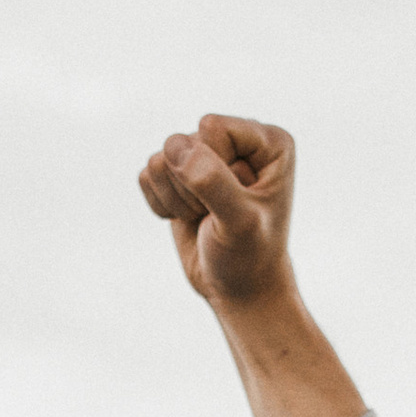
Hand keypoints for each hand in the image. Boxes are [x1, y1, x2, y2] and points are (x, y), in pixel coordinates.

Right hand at [139, 113, 298, 313]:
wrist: (238, 288)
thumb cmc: (249, 256)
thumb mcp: (239, 223)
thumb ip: (212, 182)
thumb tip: (173, 145)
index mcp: (268, 141)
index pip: (212, 128)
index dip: (214, 169)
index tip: (238, 201)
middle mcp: (238, 140)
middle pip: (184, 142)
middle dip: (192, 189)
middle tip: (218, 216)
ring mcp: (207, 154)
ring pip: (161, 158)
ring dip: (177, 198)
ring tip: (205, 217)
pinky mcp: (179, 172)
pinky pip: (147, 174)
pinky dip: (162, 204)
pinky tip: (189, 218)